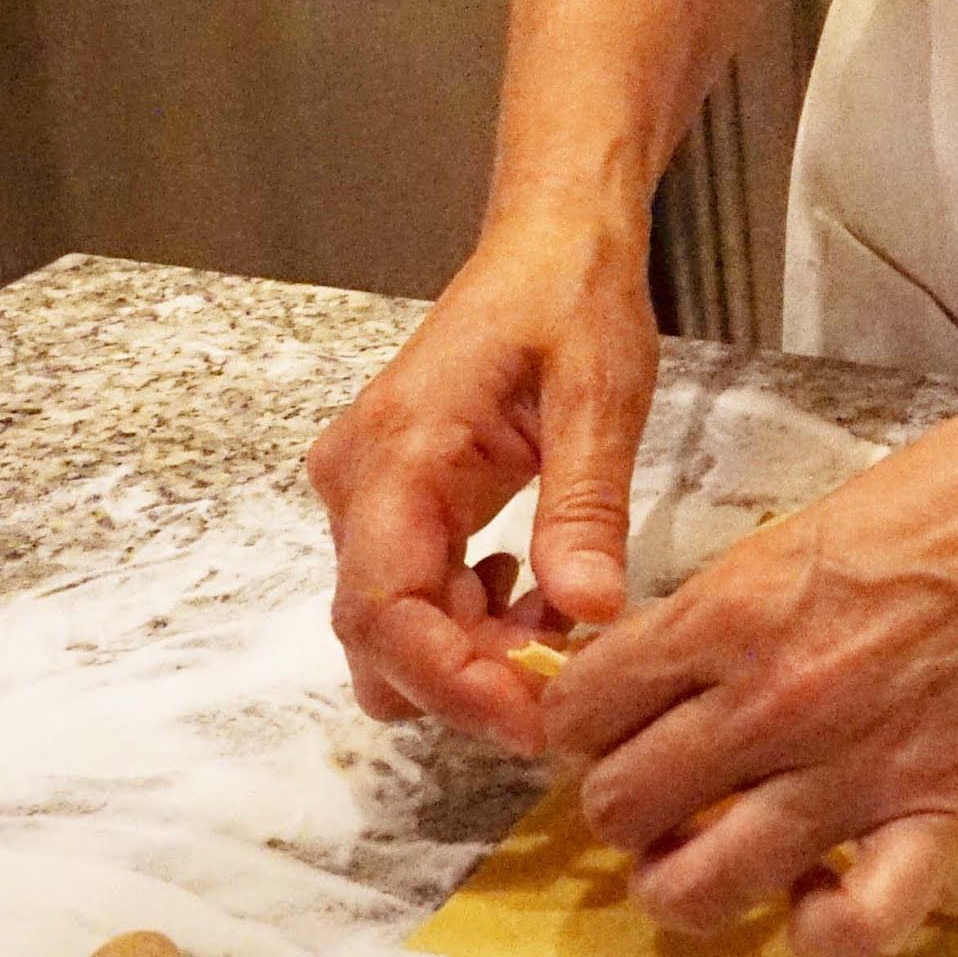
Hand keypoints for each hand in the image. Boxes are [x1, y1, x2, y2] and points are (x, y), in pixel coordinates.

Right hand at [308, 219, 658, 745]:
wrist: (551, 240)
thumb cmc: (571, 297)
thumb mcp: (599, 396)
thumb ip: (585, 506)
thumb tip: (590, 613)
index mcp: (397, 455)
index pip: (385, 609)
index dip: (450, 680)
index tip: (531, 717)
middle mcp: (358, 484)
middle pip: (379, 635)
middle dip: (466, 680)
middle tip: (565, 688)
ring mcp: (367, 495)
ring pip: (396, 625)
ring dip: (474, 654)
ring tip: (566, 630)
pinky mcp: (396, 501)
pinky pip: (416, 591)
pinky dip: (474, 619)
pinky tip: (542, 592)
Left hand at [537, 371, 957, 956]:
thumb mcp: (822, 516)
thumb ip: (744, 596)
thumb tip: (686, 655)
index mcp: (739, 604)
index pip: (582, 706)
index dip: (582, 722)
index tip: (611, 721)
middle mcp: (777, 695)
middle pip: (616, 807)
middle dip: (627, 804)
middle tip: (672, 783)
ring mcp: (857, 764)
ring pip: (694, 886)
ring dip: (692, 878)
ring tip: (722, 846)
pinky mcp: (943, 808)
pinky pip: (852, 926)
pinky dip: (823, 929)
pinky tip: (822, 892)